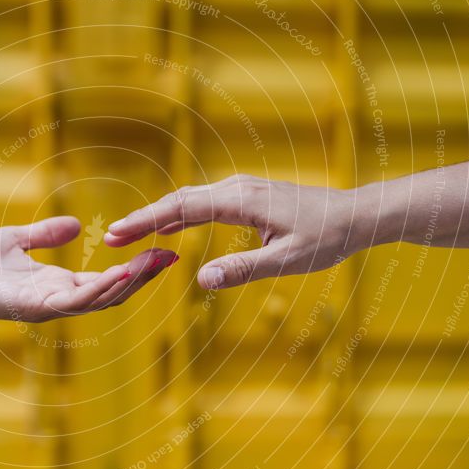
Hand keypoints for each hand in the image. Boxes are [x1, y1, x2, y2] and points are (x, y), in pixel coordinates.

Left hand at [0, 216, 178, 321]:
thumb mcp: (16, 240)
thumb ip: (45, 235)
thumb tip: (74, 224)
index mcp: (55, 284)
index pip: (104, 280)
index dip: (134, 267)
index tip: (160, 248)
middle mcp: (56, 299)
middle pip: (111, 293)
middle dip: (142, 276)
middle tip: (171, 257)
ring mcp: (46, 307)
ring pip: (99, 300)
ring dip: (129, 283)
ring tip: (155, 262)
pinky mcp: (31, 308)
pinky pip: (73, 301)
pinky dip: (99, 289)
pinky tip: (119, 273)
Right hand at [104, 175, 356, 288]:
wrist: (357, 214)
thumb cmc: (327, 238)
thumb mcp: (287, 260)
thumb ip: (243, 269)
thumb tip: (201, 280)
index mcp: (241, 200)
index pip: (182, 208)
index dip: (146, 220)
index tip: (116, 233)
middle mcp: (236, 188)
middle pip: (178, 199)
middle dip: (143, 218)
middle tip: (111, 238)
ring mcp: (241, 190)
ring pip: (189, 199)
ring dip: (158, 216)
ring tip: (129, 234)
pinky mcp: (246, 197)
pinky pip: (204, 203)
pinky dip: (180, 215)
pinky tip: (167, 228)